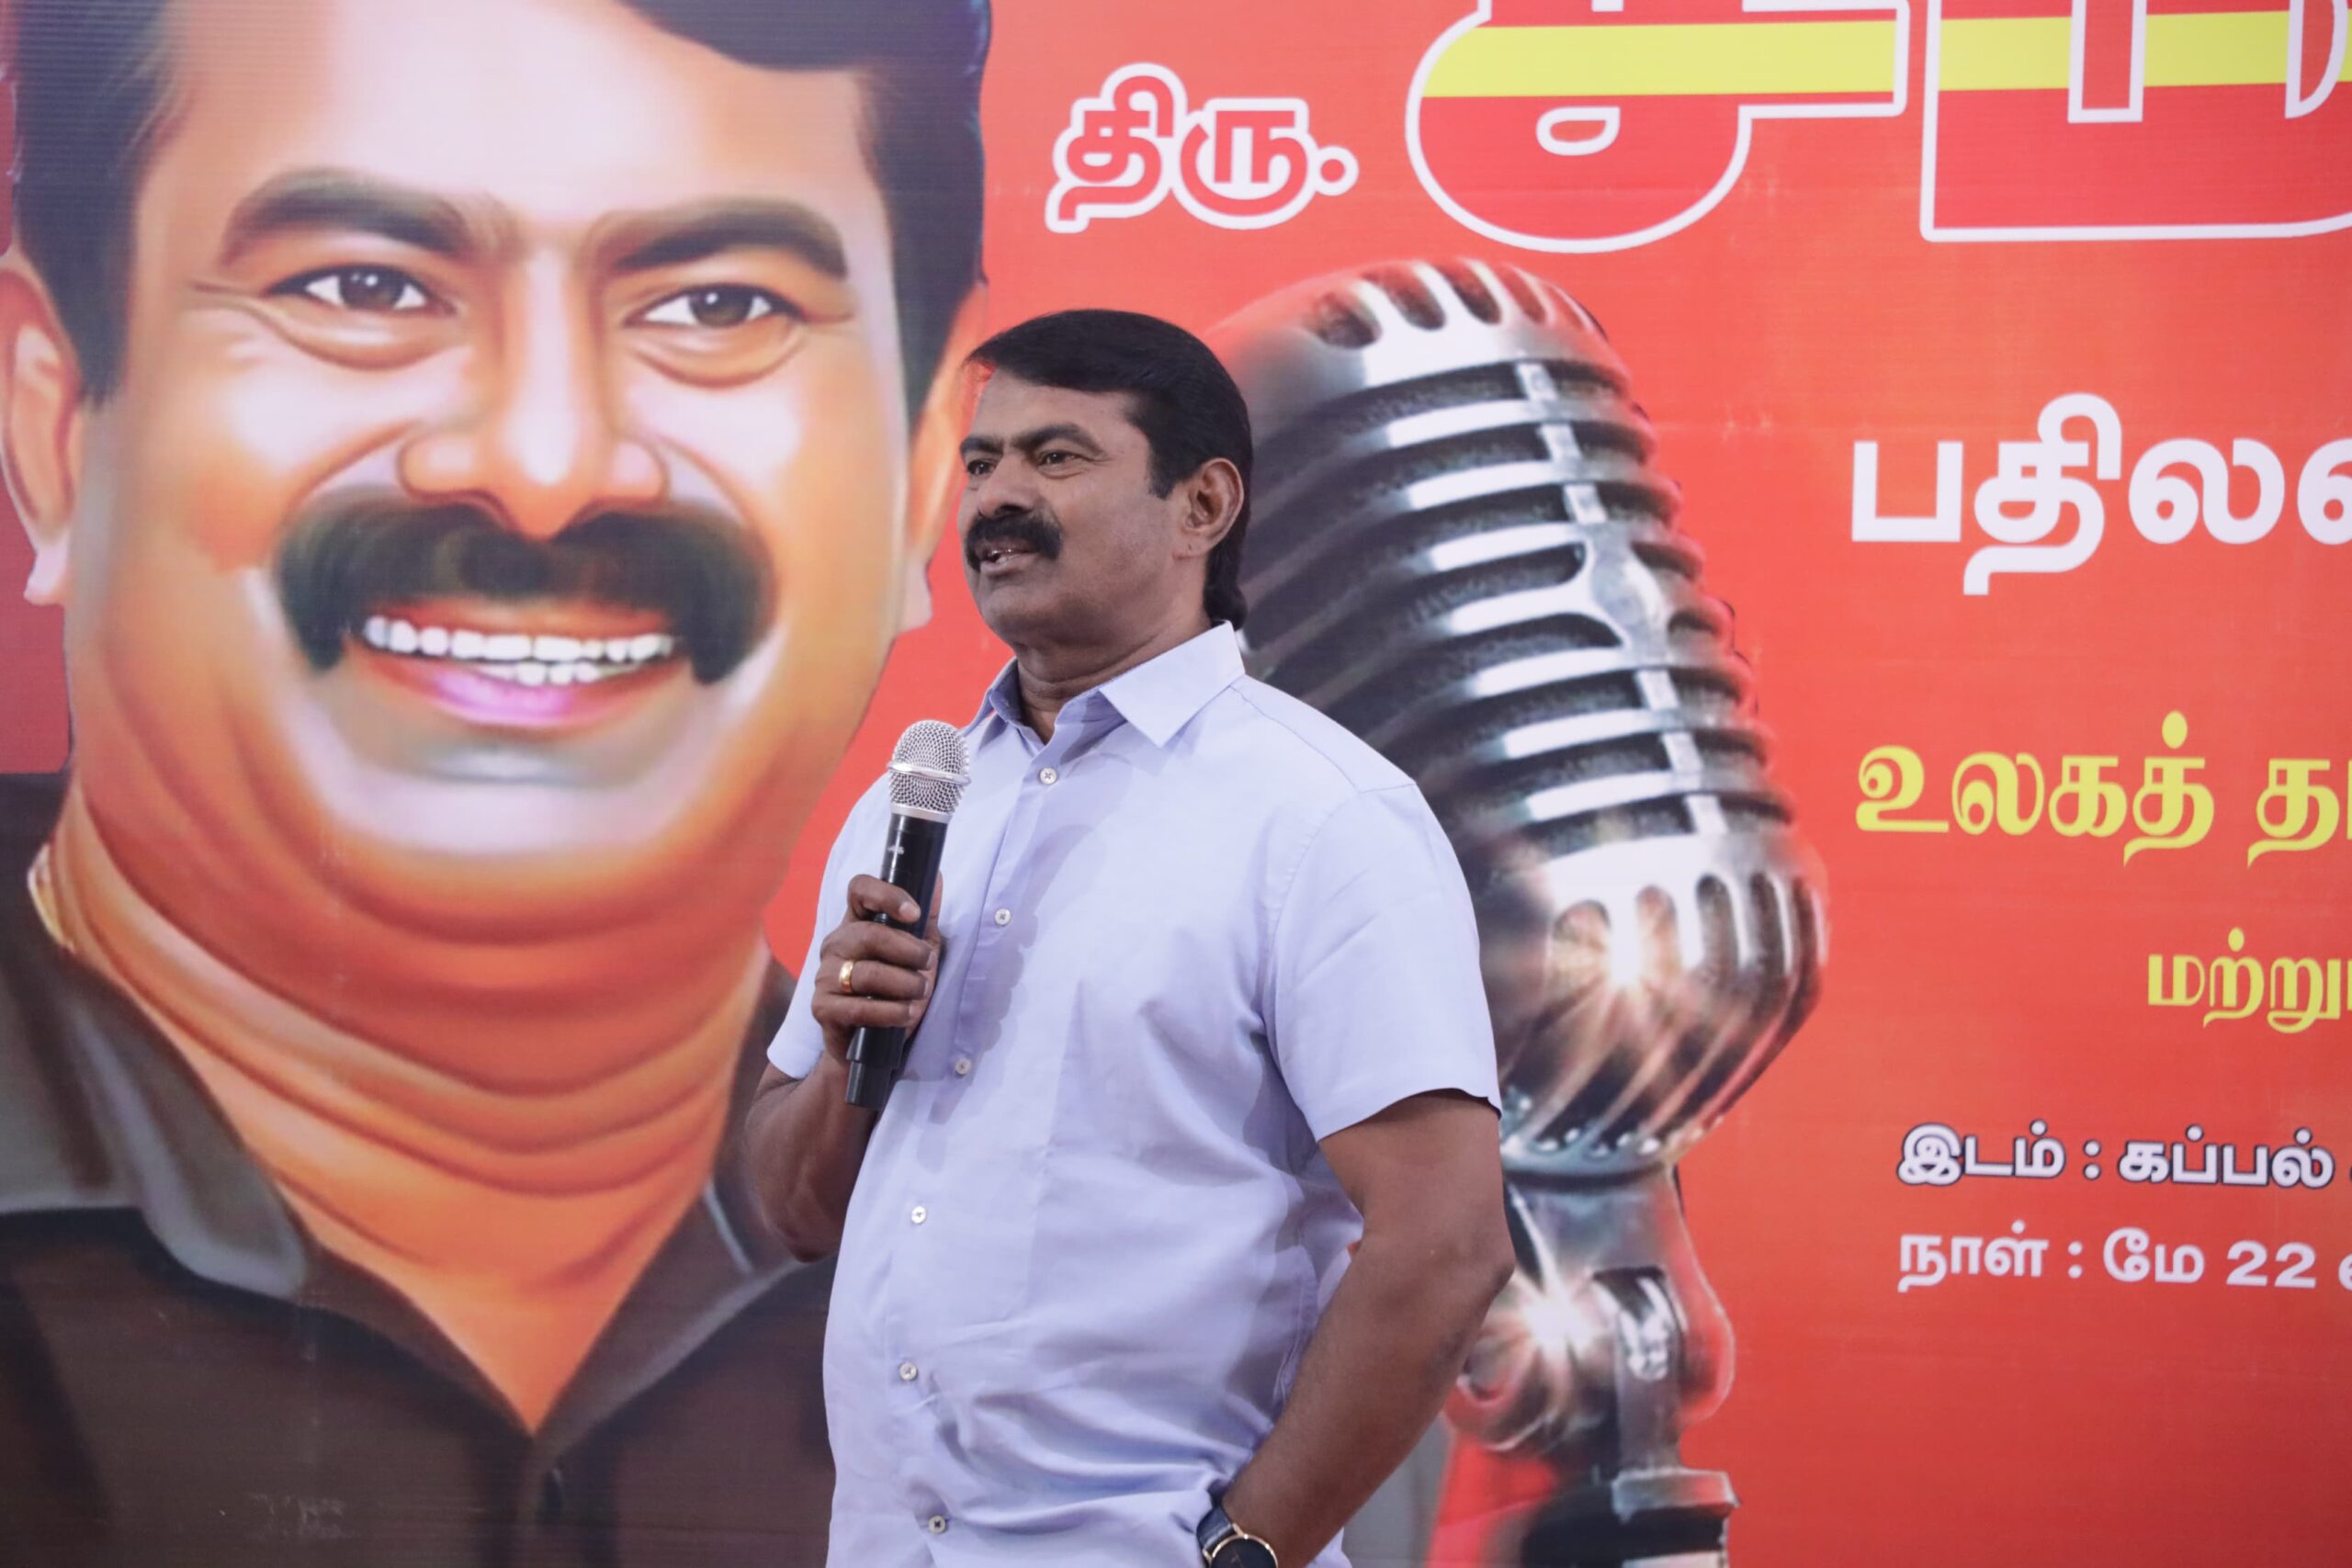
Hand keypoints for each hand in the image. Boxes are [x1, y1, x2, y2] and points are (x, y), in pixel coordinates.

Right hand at [809, 874, 943, 1065]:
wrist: (870, 1045)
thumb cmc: (895, 992)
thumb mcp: (917, 955)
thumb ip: (926, 921)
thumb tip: (938, 879)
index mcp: (856, 924)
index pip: (859, 890)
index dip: (886, 895)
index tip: (915, 914)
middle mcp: (835, 944)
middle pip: (869, 934)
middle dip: (909, 951)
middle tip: (928, 965)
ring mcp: (824, 976)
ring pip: (868, 973)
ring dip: (906, 985)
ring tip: (920, 994)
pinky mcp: (822, 1008)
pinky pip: (859, 1007)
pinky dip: (891, 1012)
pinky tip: (906, 1015)